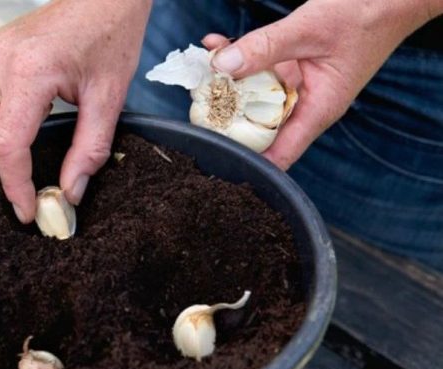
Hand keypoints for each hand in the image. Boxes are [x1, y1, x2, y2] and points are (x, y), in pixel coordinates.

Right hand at [0, 0, 151, 221]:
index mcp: (30, 70)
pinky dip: (2, 111)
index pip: (5, 142)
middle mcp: (1, 59)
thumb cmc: (112, 34)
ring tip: (40, 121)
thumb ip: (89, 150)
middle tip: (36, 150)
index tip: (28, 209)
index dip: (15, 184)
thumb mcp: (110, 98)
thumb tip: (70, 191)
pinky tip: (36, 104)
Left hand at [203, 0, 439, 169]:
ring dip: (227, 83)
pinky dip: (238, 58)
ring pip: (254, 95)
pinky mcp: (292, 67)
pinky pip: (259, 69)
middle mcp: (306, 104)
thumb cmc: (366, 12)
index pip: (278, 155)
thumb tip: (223, 66)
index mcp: (318, 110)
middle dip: (226, 118)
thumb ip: (265, 48)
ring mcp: (298, 86)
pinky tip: (218, 46)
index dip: (247, 160)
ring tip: (201, 70)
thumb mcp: (309, 29)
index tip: (214, 155)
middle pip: (258, 126)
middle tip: (195, 107)